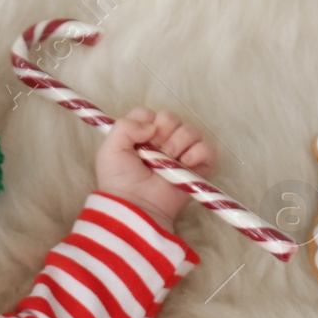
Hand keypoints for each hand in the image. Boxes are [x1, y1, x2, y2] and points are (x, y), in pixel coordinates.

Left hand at [95, 107, 216, 230]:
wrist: (136, 204)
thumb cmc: (120, 180)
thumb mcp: (110, 150)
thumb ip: (124, 126)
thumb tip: (152, 125)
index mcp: (141, 136)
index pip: (149, 113)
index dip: (146, 121)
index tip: (141, 137)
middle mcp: (162, 142)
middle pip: (172, 117)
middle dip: (165, 129)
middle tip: (157, 148)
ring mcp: (181, 154)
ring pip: (191, 130)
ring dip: (180, 141)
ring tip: (170, 158)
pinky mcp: (197, 168)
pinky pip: (207, 149)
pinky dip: (199, 152)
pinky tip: (185, 162)